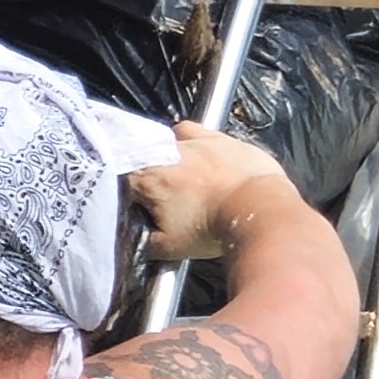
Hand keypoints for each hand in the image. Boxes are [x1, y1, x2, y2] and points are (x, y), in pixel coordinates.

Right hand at [118, 123, 295, 265]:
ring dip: (166, 152)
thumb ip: (146, 242)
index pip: (120, 180)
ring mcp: (193, 142)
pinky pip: (196, 130)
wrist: (258, 210)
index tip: (136, 207)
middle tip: (159, 195)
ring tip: (178, 171)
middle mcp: (165, 153)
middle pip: (142, 157)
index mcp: (148, 178)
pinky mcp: (219, 138)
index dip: (127, 195)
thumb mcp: (170, 248)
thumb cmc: (213, 227)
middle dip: (146, 173)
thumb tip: (139, 239)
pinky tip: (199, 152)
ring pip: (166, 139)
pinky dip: (193, 140)